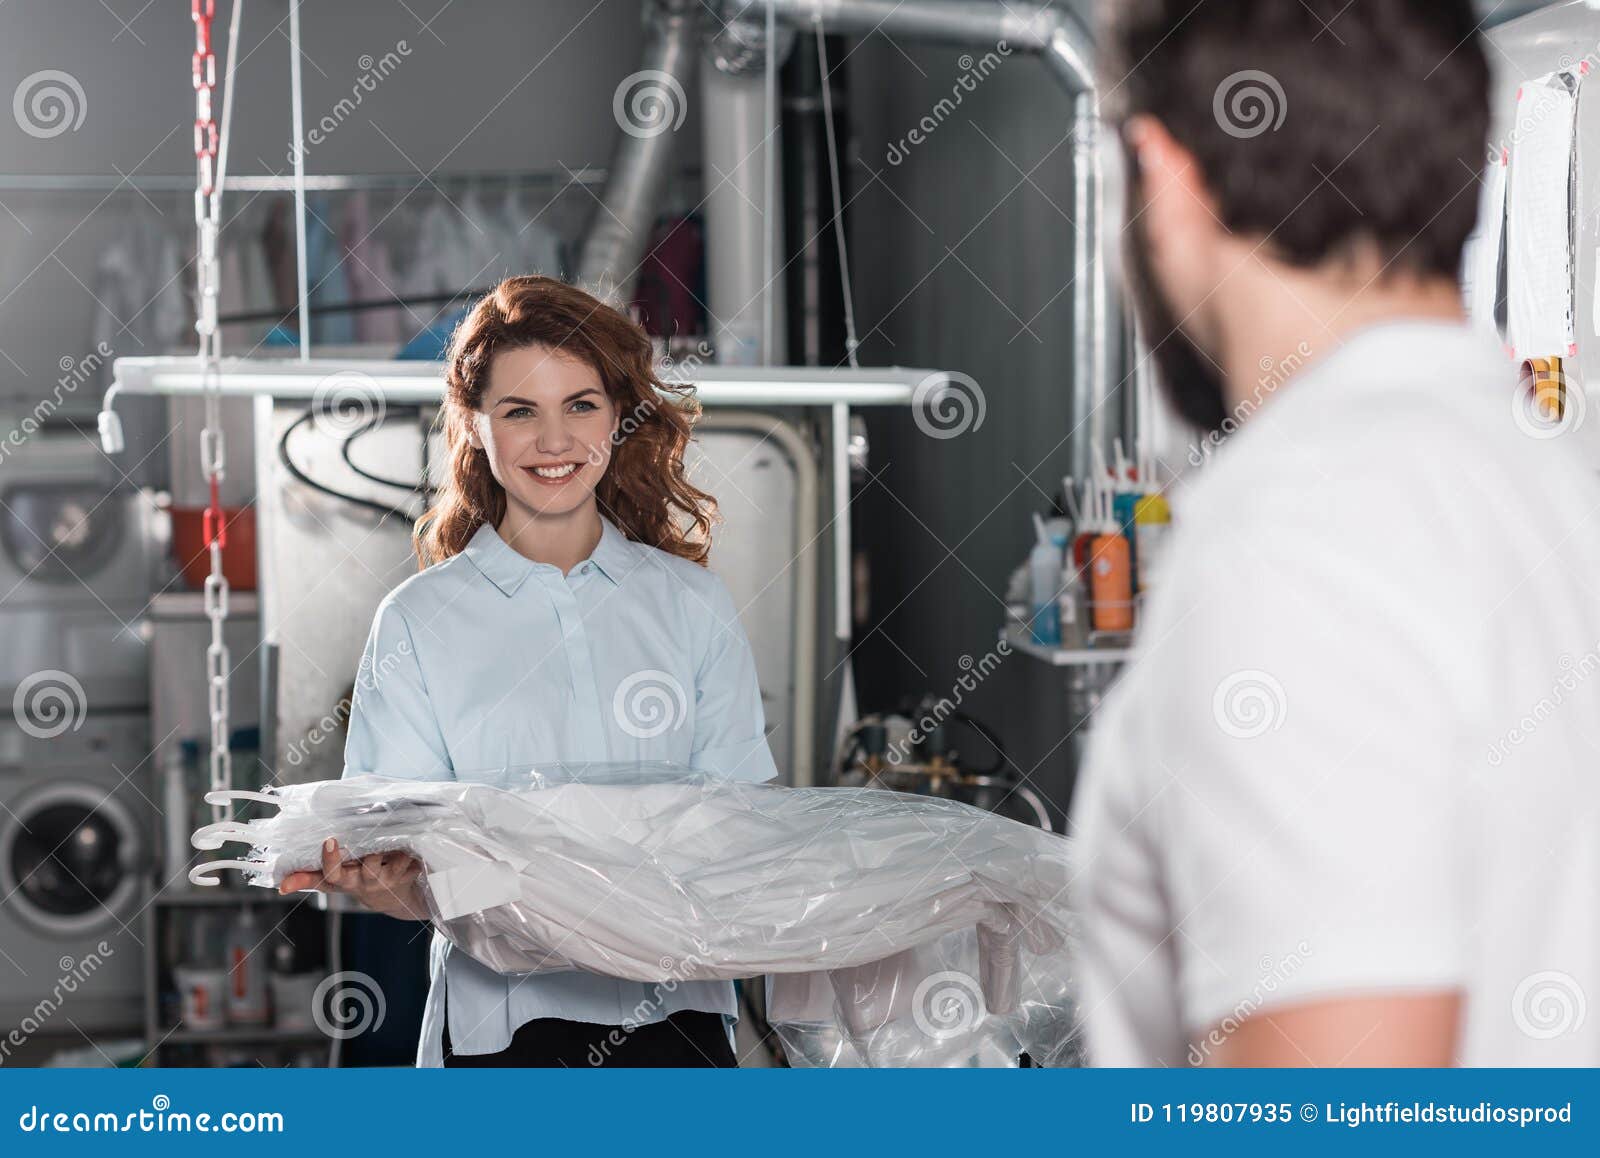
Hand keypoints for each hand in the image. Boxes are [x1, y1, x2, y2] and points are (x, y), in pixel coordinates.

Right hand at [279, 838, 430, 921]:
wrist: (390, 897)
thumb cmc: (355, 881)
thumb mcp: (331, 882)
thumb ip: (308, 879)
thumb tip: (281, 886)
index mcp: (345, 880)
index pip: (333, 874)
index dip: (331, 859)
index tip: (329, 840)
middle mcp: (367, 880)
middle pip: (369, 865)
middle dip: (373, 853)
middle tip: (374, 836)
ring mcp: (389, 878)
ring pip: (396, 861)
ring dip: (399, 850)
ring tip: (400, 836)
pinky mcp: (409, 874)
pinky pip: (415, 861)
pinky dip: (416, 853)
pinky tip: (416, 843)